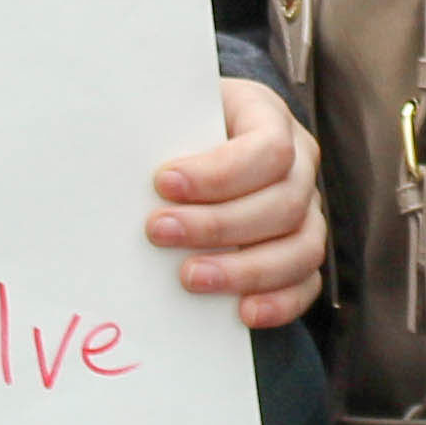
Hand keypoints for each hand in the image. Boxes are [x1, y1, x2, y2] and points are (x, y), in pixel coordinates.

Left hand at [154, 79, 325, 329]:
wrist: (193, 139)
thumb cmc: (178, 125)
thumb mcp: (173, 111)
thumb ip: (161, 132)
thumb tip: (117, 164)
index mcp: (270, 117)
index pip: (269, 148)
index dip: (221, 173)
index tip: (163, 183)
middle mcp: (299, 165)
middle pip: (284, 202)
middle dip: (218, 225)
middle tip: (159, 233)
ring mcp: (308, 211)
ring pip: (303, 247)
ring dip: (246, 269)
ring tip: (190, 278)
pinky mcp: (302, 251)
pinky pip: (307, 283)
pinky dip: (279, 302)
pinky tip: (242, 313)